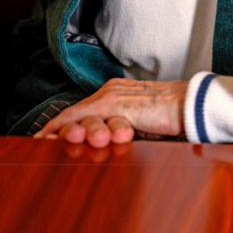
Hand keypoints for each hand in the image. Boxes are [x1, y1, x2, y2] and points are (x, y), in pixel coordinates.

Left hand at [33, 78, 187, 146]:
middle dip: (58, 127)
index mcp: (122, 92)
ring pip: (78, 114)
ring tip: (44, 143)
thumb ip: (128, 126)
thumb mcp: (146, 123)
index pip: (89, 108)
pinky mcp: (116, 104)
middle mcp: (114, 90)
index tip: (50, 137)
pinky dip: (63, 127)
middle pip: (79, 110)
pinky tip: (50, 138)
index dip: (68, 122)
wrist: (193, 106)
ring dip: (62, 131)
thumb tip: (115, 141)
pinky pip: (81, 116)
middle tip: (39, 141)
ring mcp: (113, 95)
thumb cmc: (175, 116)